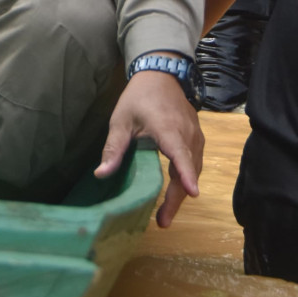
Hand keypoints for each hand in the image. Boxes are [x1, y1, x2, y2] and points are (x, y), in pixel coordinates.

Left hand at [95, 68, 203, 227]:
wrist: (161, 74)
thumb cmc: (139, 96)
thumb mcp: (121, 120)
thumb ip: (114, 148)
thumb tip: (101, 174)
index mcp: (168, 129)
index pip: (180, 155)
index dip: (187, 175)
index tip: (193, 194)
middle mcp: (187, 134)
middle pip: (188, 170)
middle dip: (177, 198)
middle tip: (163, 222)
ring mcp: (195, 135)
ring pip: (194, 168)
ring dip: (182, 191)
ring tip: (166, 214)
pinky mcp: (196, 137)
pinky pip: (194, 161)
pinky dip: (186, 177)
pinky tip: (175, 190)